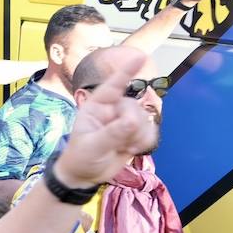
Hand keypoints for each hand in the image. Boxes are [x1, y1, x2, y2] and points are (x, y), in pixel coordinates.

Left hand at [56, 49, 158, 187]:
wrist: (85, 175)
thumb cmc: (81, 157)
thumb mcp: (92, 146)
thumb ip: (112, 133)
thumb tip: (132, 122)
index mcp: (96, 107)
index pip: (112, 86)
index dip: (126, 71)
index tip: (140, 57)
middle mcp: (112, 110)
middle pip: (134, 107)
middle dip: (132, 126)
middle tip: (121, 143)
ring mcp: (124, 120)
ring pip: (145, 119)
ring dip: (138, 137)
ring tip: (123, 147)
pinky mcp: (135, 133)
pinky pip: (151, 130)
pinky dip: (145, 141)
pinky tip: (132, 150)